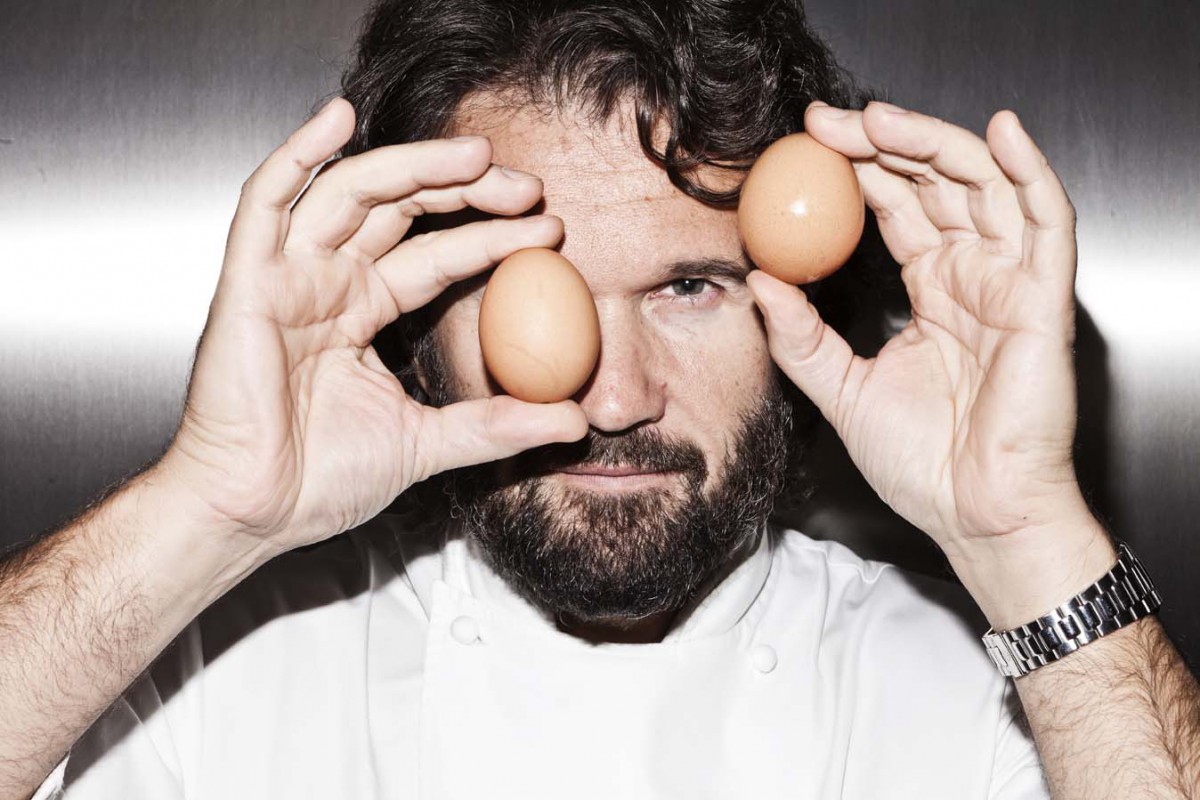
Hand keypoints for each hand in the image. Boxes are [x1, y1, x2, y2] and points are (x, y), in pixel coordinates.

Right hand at [154, 98, 586, 561]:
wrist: (253, 514)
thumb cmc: (319, 481)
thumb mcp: (427, 445)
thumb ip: (496, 426)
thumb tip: (573, 422)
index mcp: (363, 312)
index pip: (437, 256)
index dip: (491, 236)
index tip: (548, 228)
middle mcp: (328, 283)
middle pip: (401, 210)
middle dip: (465, 191)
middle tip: (526, 186)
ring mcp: (288, 278)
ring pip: (350, 193)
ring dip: (411, 167)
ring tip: (475, 155)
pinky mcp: (248, 283)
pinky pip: (265, 204)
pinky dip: (296, 156)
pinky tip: (336, 119)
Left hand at [747, 100, 1106, 583]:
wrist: (972, 518)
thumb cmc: (921, 465)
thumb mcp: (840, 390)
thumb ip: (800, 337)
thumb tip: (758, 281)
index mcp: (933, 292)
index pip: (898, 209)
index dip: (859, 170)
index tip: (806, 146)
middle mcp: (973, 279)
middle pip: (936, 185)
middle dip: (885, 144)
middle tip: (828, 124)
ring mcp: (1010, 286)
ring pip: (984, 188)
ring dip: (935, 144)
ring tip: (880, 119)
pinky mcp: (1042, 303)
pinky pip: (1046, 223)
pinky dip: (1029, 172)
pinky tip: (1000, 132)